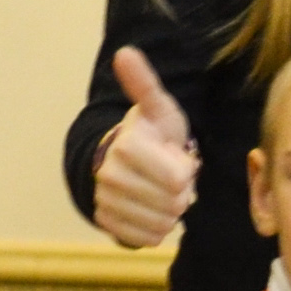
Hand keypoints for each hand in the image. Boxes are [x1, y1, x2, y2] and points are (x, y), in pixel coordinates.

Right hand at [89, 48, 196, 251]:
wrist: (124, 160)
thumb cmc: (153, 133)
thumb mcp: (159, 108)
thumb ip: (145, 83)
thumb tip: (125, 52)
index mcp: (126, 147)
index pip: (179, 178)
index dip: (186, 170)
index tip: (176, 157)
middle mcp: (108, 175)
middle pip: (174, 203)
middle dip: (181, 191)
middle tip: (170, 175)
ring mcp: (104, 201)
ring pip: (163, 223)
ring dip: (171, 210)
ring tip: (160, 189)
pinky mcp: (105, 222)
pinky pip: (148, 238)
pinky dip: (157, 227)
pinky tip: (150, 207)